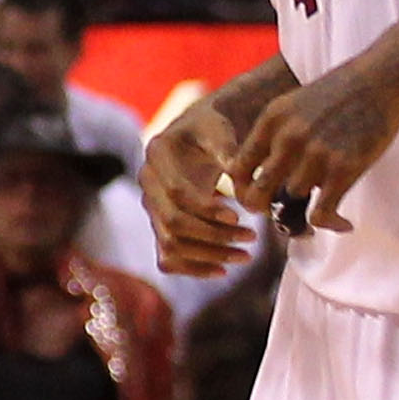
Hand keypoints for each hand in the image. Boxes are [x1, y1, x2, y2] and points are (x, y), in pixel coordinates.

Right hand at [140, 92, 256, 275]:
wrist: (200, 136)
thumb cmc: (214, 129)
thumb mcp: (220, 129)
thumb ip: (227, 149)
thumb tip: (236, 176)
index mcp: (157, 153)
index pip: (176, 192)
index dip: (207, 209)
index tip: (239, 217)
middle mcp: (147, 181)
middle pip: (172, 223)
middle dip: (214, 236)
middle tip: (251, 239)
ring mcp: (151, 206)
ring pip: (170, 244)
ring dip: (210, 255)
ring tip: (246, 255)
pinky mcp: (160, 225)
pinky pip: (168, 258)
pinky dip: (194, 268)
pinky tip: (223, 270)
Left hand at [226, 55, 398, 232]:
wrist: (383, 78)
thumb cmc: (341, 93)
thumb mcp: (294, 106)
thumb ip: (277, 136)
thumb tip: (265, 176)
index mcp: (271, 121)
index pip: (237, 168)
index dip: (243, 190)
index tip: (259, 199)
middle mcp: (287, 138)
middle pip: (259, 192)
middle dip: (267, 210)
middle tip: (281, 216)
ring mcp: (314, 153)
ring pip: (293, 202)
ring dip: (305, 214)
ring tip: (321, 216)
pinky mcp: (344, 168)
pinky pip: (322, 212)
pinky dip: (331, 224)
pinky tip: (344, 224)